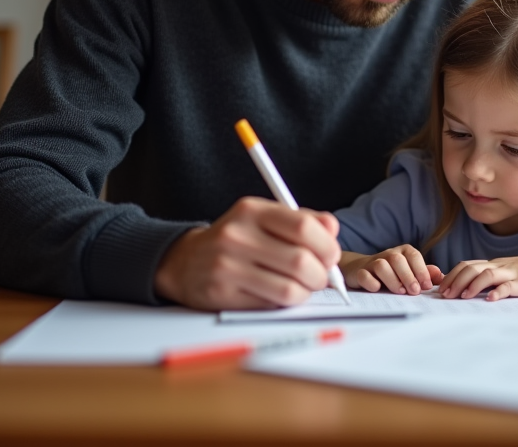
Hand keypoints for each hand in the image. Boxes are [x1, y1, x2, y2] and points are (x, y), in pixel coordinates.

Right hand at [153, 196, 340, 309]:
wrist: (184, 261)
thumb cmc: (236, 239)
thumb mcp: (264, 218)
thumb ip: (302, 220)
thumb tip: (332, 229)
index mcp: (251, 210)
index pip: (303, 226)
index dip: (327, 245)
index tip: (331, 256)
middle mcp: (237, 236)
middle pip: (300, 261)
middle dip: (321, 275)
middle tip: (319, 277)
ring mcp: (227, 267)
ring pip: (289, 290)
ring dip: (305, 293)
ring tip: (301, 287)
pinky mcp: (222, 295)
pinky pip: (271, 306)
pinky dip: (284, 304)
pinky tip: (278, 294)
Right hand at [342, 245, 442, 293]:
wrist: (362, 269)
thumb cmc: (392, 272)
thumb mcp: (410, 271)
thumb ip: (425, 273)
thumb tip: (441, 276)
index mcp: (403, 252)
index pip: (414, 256)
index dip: (421, 271)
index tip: (426, 286)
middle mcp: (388, 254)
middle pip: (398, 260)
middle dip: (408, 276)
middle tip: (415, 292)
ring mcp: (372, 262)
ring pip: (381, 265)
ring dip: (392, 280)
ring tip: (399, 292)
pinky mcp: (360, 272)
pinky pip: (364, 275)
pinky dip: (371, 282)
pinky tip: (378, 289)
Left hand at [438, 253, 517, 300]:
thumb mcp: (507, 273)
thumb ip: (491, 279)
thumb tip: (469, 289)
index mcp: (493, 264)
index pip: (467, 266)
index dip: (452, 276)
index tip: (440, 288)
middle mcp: (499, 266)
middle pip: (471, 268)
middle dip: (455, 281)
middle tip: (445, 295)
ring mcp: (511, 273)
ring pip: (486, 275)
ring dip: (472, 286)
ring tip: (462, 297)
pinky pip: (509, 286)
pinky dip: (498, 292)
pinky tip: (490, 300)